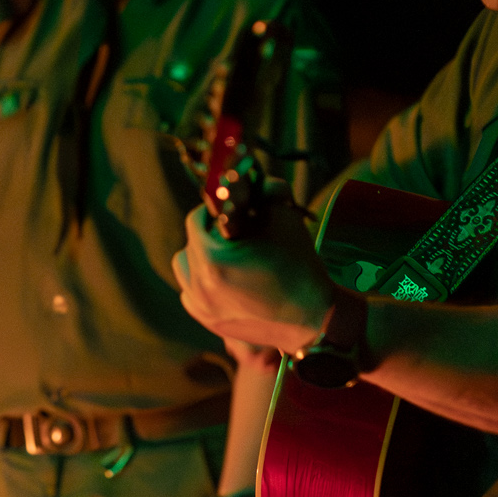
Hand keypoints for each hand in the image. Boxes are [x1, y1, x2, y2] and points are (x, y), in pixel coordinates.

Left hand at [173, 200, 336, 356]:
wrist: (313, 317)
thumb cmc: (299, 265)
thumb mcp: (284, 217)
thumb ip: (267, 189)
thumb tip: (254, 176)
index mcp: (213, 259)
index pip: (196, 220)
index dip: (213, 210)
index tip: (229, 210)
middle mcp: (199, 286)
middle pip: (190, 243)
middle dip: (210, 233)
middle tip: (235, 233)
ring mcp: (200, 307)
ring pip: (184, 266)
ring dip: (200, 256)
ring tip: (228, 255)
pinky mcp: (207, 320)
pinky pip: (190, 291)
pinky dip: (202, 281)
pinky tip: (228, 278)